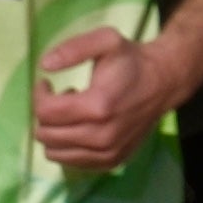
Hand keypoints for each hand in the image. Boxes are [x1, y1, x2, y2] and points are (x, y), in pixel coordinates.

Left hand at [31, 26, 182, 171]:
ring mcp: (108, 152)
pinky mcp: (112, 162)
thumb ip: (73, 48)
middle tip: (60, 97)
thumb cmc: (131, 60)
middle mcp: (103, 136)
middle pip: (46, 134)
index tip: (47, 84)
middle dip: (45, 114)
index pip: (45, 112)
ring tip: (71, 113)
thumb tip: (44, 65)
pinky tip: (81, 126)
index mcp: (98, 106)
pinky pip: (71, 162)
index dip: (39, 95)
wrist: (164, 83)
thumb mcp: (106, 40)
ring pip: (54, 152)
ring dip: (55, 131)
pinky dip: (67, 145)